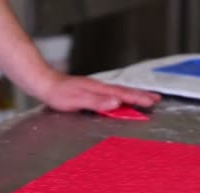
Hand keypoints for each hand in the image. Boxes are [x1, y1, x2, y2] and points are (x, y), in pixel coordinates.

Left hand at [38, 73, 160, 112]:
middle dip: (141, 96)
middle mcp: (99, 88)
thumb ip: (97, 102)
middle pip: (124, 91)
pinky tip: (119, 100)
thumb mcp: (77, 100)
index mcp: (99, 90)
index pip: (123, 94)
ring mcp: (94, 89)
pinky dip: (120, 97)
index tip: (153, 101)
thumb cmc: (58, 94)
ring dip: (132, 96)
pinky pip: (110, 95)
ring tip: (143, 99)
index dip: (139, 98)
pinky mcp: (88, 92)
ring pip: (118, 92)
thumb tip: (117, 102)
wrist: (43, 84)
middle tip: (156, 99)